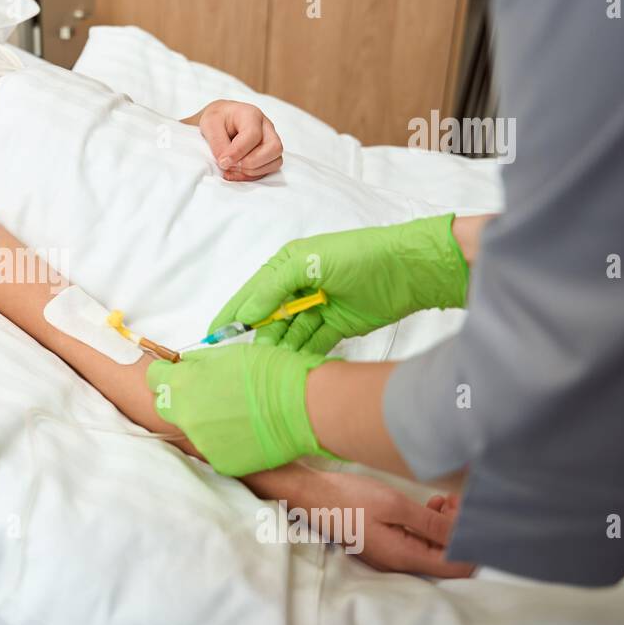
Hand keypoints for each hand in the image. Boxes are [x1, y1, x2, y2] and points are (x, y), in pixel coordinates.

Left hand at [146, 342, 337, 477]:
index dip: (165, 373)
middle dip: (178, 398)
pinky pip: (213, 448)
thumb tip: (186, 366)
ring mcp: (202, 443)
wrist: (303, 406)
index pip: (154, 378)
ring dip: (204, 421)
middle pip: (166, 407)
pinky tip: (245, 430)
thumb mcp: (227, 354)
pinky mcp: (221, 463)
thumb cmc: (269, 372)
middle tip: (204, 392)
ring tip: (235, 413)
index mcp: (183, 385)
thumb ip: (199, 363)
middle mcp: (185, 417)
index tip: (175, 372)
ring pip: (192, 429)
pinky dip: (224, 440)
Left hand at [191, 100, 282, 180]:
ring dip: (253, 171)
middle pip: (274, 148)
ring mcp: (270, 140)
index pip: (253, 134)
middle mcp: (266, 127)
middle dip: (251, 163)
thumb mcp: (210, 124)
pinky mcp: (269, 153)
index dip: (238, 152)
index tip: (223, 161)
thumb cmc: (218, 119)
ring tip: (232, 169)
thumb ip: (218, 142)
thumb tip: (226, 162)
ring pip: (275, 161)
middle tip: (231, 165)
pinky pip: (270, 169)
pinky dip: (253, 176)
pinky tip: (237, 173)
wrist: (222, 120)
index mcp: (251, 114)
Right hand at [208, 214, 469, 354]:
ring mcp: (318, 308)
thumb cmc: (357, 256)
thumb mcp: (309, 263)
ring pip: (289, 334)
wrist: (409, 269)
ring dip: (279, 349)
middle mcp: (299, 287)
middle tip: (242, 360)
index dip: (233, 313)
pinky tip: (289, 368)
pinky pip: (312, 343)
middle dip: (256, 336)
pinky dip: (301, 354)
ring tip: (266, 368)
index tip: (214, 335)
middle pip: (269, 317)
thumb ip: (274, 288)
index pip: (252, 292)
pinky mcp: (338, 327)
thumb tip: (247, 314)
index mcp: (288, 266)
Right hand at [249, 467, 475, 577]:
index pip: (457, 567)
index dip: (472, 545)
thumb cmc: (348, 497)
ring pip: (432, 549)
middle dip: (458, 532)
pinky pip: (417, 542)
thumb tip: (464, 535)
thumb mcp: (394, 505)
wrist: (310, 496)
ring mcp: (391, 555)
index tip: (471, 516)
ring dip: (444, 527)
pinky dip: (427, 526)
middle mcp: (400, 563)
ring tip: (442, 500)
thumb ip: (431, 523)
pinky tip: (427, 506)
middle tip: (455, 502)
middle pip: (446, 558)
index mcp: (404, 556)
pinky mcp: (385, 545)